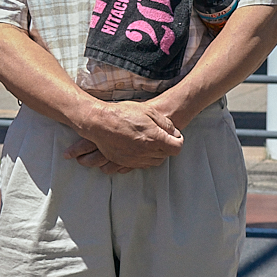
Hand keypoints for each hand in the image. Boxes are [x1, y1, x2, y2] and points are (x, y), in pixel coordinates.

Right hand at [69, 100, 183, 171]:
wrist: (99, 122)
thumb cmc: (122, 114)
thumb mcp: (148, 112)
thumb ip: (165, 124)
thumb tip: (174, 132)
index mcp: (155, 139)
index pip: (177, 148)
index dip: (177, 141)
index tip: (173, 136)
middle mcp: (146, 152)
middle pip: (166, 156)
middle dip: (166, 147)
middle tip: (160, 137)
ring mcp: (134, 159)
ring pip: (153, 162)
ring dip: (155, 154)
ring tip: (149, 142)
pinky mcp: (124, 162)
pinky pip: (140, 164)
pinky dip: (144, 158)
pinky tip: (139, 148)